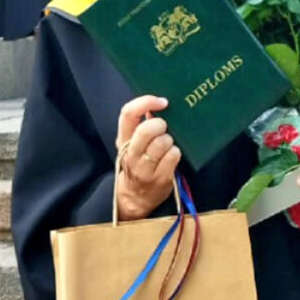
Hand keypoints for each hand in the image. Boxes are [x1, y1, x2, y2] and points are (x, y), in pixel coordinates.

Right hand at [115, 95, 180, 219]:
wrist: (135, 197)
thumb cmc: (137, 163)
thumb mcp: (132, 144)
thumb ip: (140, 125)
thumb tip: (157, 105)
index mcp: (123, 140)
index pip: (128, 114)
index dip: (146, 102)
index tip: (162, 102)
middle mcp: (132, 154)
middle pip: (146, 130)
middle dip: (160, 124)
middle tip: (165, 127)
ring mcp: (145, 168)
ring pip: (162, 143)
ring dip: (169, 140)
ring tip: (168, 143)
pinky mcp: (160, 178)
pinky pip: (173, 156)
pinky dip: (176, 152)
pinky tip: (173, 154)